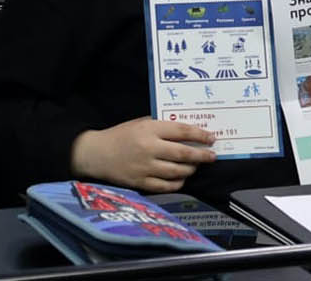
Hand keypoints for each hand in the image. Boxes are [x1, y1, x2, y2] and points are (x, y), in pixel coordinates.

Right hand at [71, 117, 215, 191]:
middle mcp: (149, 148)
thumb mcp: (141, 123)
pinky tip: (182, 178)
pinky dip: (177, 183)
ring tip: (196, 166)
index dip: (199, 134)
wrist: (98, 153)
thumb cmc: (122, 135)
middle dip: (201, 155)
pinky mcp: (141, 183)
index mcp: (150, 129)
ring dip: (190, 169)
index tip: (211, 137)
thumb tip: (187, 133)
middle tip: (212, 155)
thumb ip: (161, 127)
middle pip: (183, 153)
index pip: (181, 131)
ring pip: (176, 172)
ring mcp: (145, 168)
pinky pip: (165, 186)